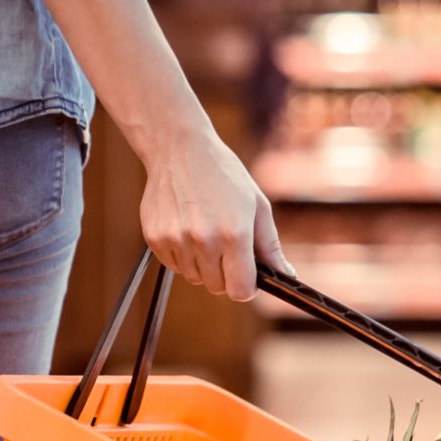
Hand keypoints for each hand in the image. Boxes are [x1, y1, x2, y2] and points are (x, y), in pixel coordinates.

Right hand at [138, 129, 291, 300]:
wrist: (179, 149)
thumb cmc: (223, 175)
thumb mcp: (257, 205)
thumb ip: (270, 246)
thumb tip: (285, 276)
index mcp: (234, 234)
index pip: (240, 290)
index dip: (247, 287)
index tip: (247, 277)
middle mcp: (204, 241)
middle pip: (217, 287)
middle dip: (225, 274)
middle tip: (226, 248)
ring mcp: (176, 241)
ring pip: (194, 277)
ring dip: (203, 264)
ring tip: (205, 231)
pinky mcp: (156, 238)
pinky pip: (174, 265)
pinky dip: (183, 255)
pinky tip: (187, 227)